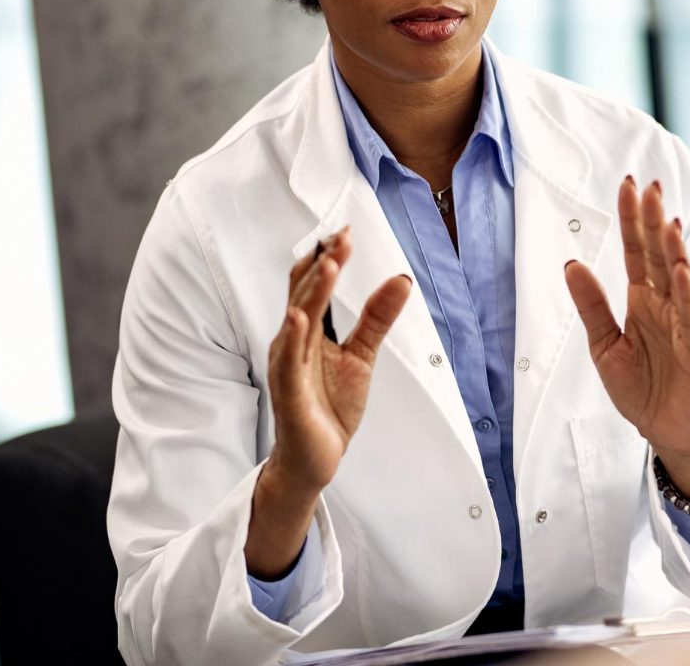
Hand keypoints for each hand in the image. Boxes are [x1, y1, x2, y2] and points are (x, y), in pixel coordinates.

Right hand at [266, 227, 412, 491]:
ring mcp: (288, 365)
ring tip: (329, 263)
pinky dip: (293, 338)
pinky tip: (299, 318)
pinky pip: (290, 361)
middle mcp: (293, 342)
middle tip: (342, 236)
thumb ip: (377, 318)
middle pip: (306, 294)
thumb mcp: (362, 356)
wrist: (315, 458)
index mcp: (309, 332)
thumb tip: (402, 280)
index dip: (329, 258)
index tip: (346, 232)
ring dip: (313, 291)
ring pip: (298, 320)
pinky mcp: (288, 391)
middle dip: (324, 264)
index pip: (315, 286)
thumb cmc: (330, 406)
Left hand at [565, 178, 689, 499]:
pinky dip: (688, 293)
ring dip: (673, 249)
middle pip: (657, 254)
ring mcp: (684, 323)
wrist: (663, 430)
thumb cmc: (639, 388)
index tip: (627, 185)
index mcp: (642, 298)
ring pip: (678, 278)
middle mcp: (665, 303)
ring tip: (666, 219)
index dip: (630, 219)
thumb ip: (591, 305)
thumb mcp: (603, 344)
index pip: (635, 250)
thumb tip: (571, 264)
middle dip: (653, 220)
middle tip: (648, 185)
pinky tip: (682, 269)